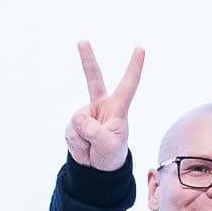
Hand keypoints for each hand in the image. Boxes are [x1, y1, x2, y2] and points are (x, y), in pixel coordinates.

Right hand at [65, 41, 145, 170]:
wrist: (96, 168)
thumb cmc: (111, 155)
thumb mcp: (108, 147)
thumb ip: (95, 132)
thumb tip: (79, 117)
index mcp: (118, 108)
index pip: (128, 85)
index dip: (134, 67)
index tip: (140, 49)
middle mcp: (101, 106)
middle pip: (93, 79)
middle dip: (87, 60)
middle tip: (82, 42)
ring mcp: (86, 113)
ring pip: (79, 121)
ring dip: (84, 138)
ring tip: (93, 146)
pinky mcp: (73, 123)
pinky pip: (71, 132)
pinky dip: (77, 142)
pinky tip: (84, 146)